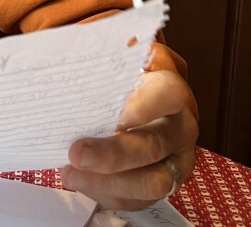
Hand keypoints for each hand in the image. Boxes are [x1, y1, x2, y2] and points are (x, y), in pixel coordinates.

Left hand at [60, 69, 198, 209]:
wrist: (138, 107)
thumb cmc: (120, 84)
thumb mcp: (118, 66)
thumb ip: (105, 60)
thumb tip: (74, 50)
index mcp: (171, 93)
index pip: (168, 95)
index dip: (145, 106)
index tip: (116, 116)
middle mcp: (179, 129)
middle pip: (154, 146)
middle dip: (114, 154)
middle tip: (77, 152)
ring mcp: (175, 162)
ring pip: (153, 182)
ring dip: (108, 182)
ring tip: (71, 172)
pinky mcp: (161, 187)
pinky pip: (138, 200)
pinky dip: (105, 193)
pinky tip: (79, 182)